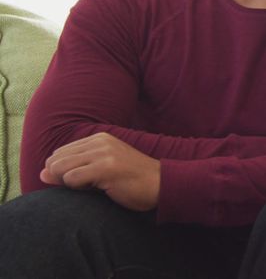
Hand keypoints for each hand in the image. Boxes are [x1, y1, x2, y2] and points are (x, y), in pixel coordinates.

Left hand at [40, 132, 159, 210]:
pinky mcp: (106, 168)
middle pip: (57, 159)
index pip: (61, 152)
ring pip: (61, 168)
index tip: (85, 180)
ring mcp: (103, 153)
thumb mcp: (102, 168)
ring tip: (93, 187)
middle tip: (87, 186)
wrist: (162, 184)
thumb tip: (41, 173)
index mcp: (99, 138)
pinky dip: (77, 188)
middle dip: (62, 177)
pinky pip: (72, 179)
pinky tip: (98, 189)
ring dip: (70, 183)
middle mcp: (100, 142)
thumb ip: (73, 168)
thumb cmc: (132, 180)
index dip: (63, 171)